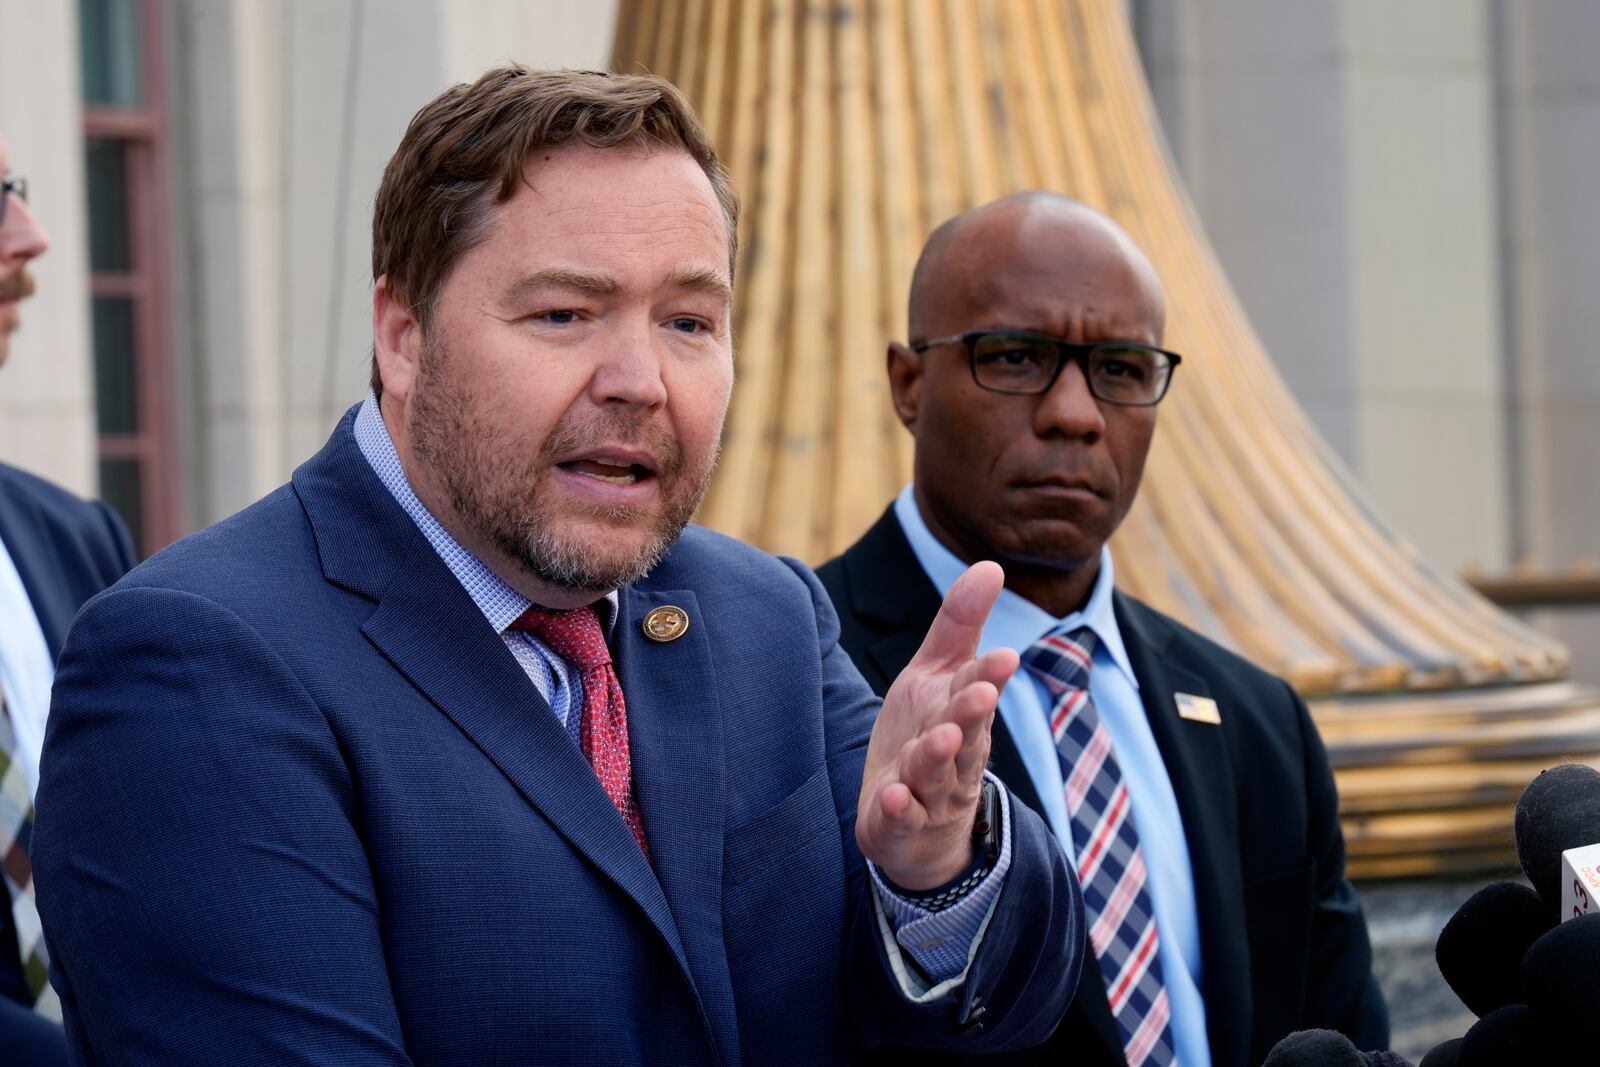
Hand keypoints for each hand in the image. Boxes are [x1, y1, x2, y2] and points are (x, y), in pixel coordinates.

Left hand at [857, 561, 1018, 889]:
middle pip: (965, 732)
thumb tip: (990, 564)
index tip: (1004, 655)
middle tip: (981, 693)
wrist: (917, 827)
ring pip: (936, 774)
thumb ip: (959, 625)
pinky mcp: (900, 825)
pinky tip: (893, 797)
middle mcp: (954, 754)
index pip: (977, 688)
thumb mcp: (936, 675)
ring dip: (936, 757)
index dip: (988, 675)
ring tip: (937, 738)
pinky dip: (898, 809)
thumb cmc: (928, 733)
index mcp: (961, 712)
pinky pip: (902, 819)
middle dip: (972, 713)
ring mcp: (929, 792)